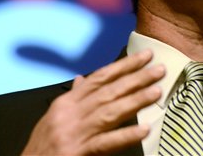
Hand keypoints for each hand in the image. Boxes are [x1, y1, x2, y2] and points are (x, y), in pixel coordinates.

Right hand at [22, 49, 164, 154]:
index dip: (124, 65)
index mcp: (67, 103)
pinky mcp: (78, 152)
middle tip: (160, 69)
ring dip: (135, 100)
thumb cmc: (42, 145)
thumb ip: (72, 97)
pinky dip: (126, 135)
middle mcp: (71, 113)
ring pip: (110, 112)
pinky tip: (145, 129)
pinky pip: (106, 143)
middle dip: (136, 78)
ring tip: (157, 92)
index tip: (145, 56)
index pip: (100, 78)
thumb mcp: (54, 116)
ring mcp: (75, 133)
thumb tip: (82, 78)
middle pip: (109, 91)